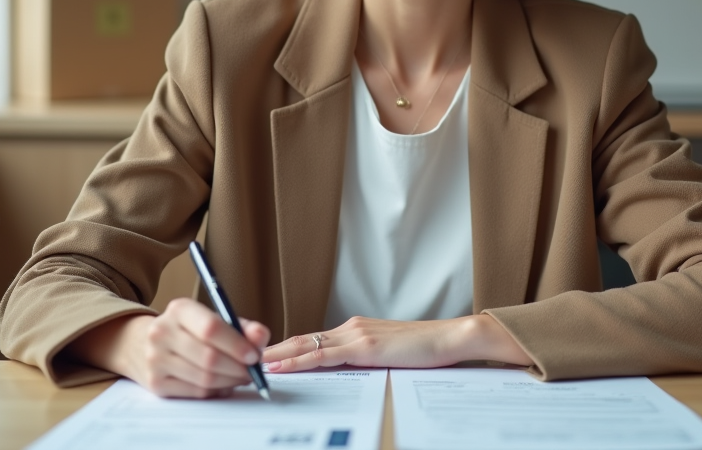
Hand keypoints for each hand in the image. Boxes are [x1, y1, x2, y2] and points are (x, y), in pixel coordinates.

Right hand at [66, 299, 270, 398]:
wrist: (141, 344)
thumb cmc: (188, 331)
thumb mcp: (211, 318)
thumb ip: (241, 326)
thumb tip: (261, 336)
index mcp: (179, 309)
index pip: (211, 327)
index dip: (237, 344)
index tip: (254, 355)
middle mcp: (162, 332)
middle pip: (209, 358)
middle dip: (238, 368)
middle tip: (253, 371)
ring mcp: (155, 360)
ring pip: (204, 379)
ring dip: (230, 381)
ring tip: (241, 376)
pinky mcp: (156, 384)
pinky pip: (196, 392)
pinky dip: (216, 391)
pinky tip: (223, 384)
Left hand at [261, 314, 531, 373]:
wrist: (453, 338)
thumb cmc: (429, 350)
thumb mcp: (392, 355)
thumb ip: (369, 360)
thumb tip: (350, 373)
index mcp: (359, 330)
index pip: (316, 340)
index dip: (289, 348)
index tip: (268, 356)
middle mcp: (353, 328)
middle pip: (304, 339)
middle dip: (275, 349)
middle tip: (248, 357)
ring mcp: (356, 335)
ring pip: (307, 345)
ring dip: (279, 355)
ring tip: (253, 362)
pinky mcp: (363, 347)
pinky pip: (322, 355)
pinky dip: (297, 360)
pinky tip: (280, 365)